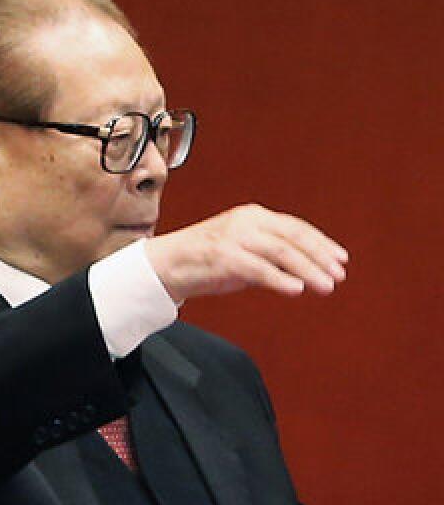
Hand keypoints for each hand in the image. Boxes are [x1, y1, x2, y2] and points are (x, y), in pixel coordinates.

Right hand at [145, 204, 348, 301]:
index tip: (340, 259)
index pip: (296, 227)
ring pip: (280, 251)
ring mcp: (233, 238)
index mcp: (252, 215)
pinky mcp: (222, 256)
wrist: (164, 265)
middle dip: (319, 257)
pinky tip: (296, 289)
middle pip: (292, 237)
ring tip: (325, 286)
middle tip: (338, 276)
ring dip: (307, 270)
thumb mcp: (243, 249)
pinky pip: (258, 268)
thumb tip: (305, 269)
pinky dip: (279, 279)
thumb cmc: (204, 259)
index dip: (321, 243)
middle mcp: (245, 222)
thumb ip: (270, 255)